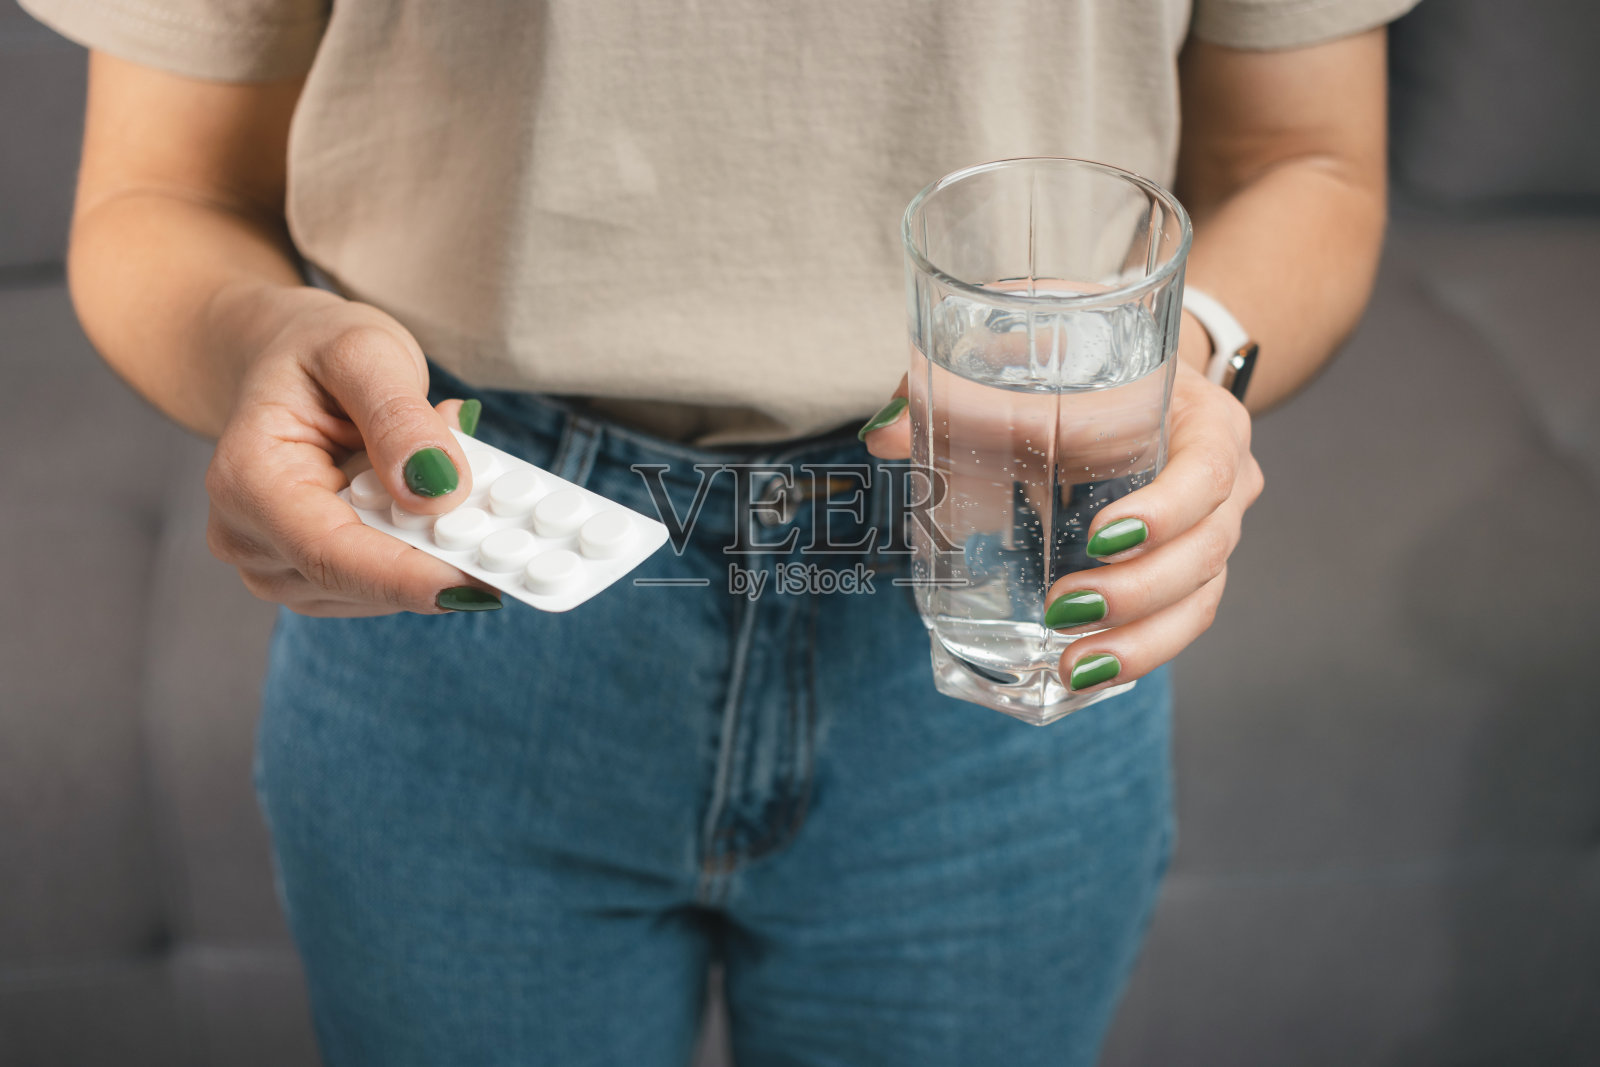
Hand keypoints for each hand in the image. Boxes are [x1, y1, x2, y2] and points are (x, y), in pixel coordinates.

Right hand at [204, 286, 498, 615]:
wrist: (287, 361)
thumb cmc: (319, 351)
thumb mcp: (363, 352)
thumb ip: (398, 417)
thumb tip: (438, 492)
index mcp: (248, 482)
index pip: (330, 553)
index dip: (408, 575)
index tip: (481, 581)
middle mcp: (250, 539)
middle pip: (360, 580)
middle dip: (444, 561)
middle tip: (519, 534)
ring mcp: (278, 567)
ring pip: (380, 592)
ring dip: (441, 554)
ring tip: (480, 497)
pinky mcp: (315, 578)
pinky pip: (385, 584)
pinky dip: (429, 553)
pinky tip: (450, 508)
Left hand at [860, 359, 1262, 691]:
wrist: (1127, 374)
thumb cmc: (1084, 362)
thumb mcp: (1038, 353)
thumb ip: (965, 385)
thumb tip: (887, 434)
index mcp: (1203, 419)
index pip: (1207, 470)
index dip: (1164, 510)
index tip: (1099, 538)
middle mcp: (1223, 480)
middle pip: (1206, 550)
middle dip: (1137, 593)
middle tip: (1062, 612)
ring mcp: (1208, 533)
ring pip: (1197, 600)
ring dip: (1138, 642)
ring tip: (1072, 666)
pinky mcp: (1184, 573)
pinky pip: (1176, 621)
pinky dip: (1136, 653)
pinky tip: (1085, 674)